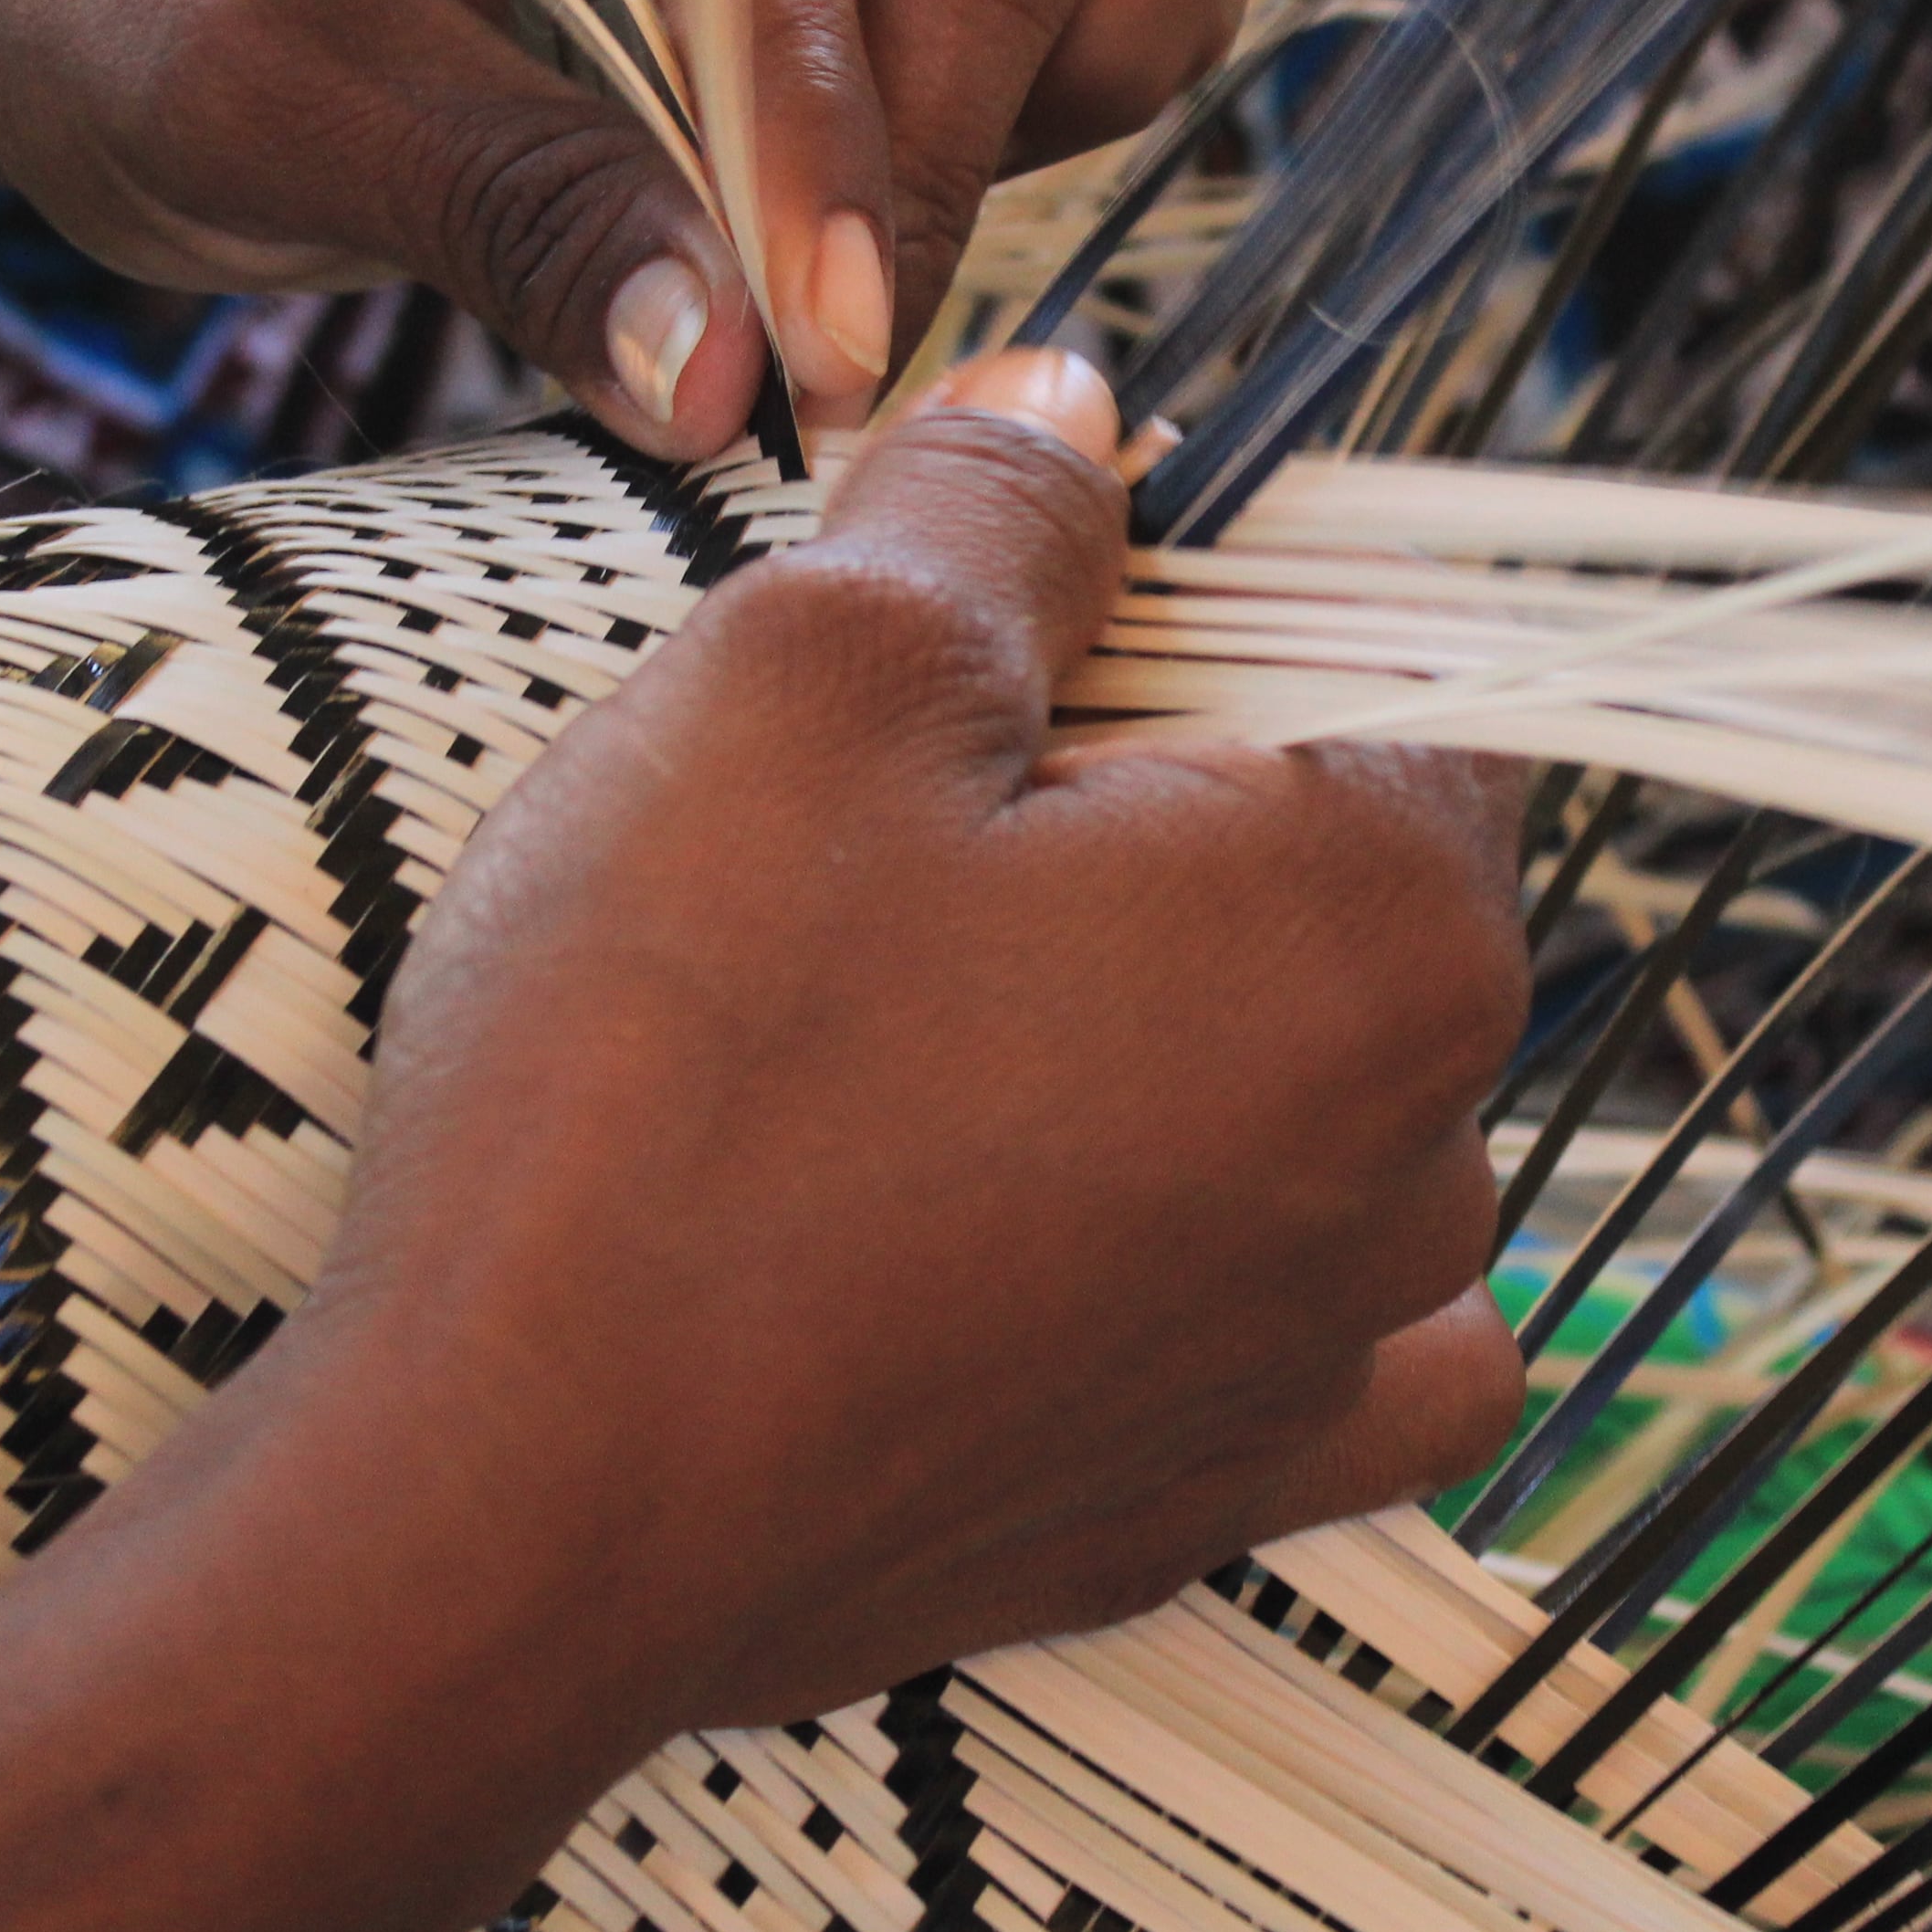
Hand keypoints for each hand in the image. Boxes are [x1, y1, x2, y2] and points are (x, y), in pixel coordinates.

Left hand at [0, 0, 1300, 453]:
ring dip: (1012, 131)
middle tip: (805, 381)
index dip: (820, 135)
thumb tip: (727, 381)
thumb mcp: (247, 93)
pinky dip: (1028, 129)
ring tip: (805, 271)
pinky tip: (834, 219)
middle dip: (929, 159)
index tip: (818, 359)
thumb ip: (503, 207)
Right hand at [291, 346, 1530, 1728]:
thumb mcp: (802, 673)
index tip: (969, 654)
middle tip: (869, 851)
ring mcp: (1317, 1356)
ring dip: (1157, 1035)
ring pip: (1317, 1101)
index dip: (1168, 610)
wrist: (508, 1517)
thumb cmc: (659, 1088)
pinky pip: (1293, 1342)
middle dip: (1145, 820)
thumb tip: (1084, 414)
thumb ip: (993, 510)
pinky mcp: (1192, 1503)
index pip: (1380, 653)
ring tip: (892, 1049)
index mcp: (1387, 915)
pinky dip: (1203, 1266)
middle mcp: (1422, 1150)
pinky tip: (1039, 1229)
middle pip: (1337, 876)